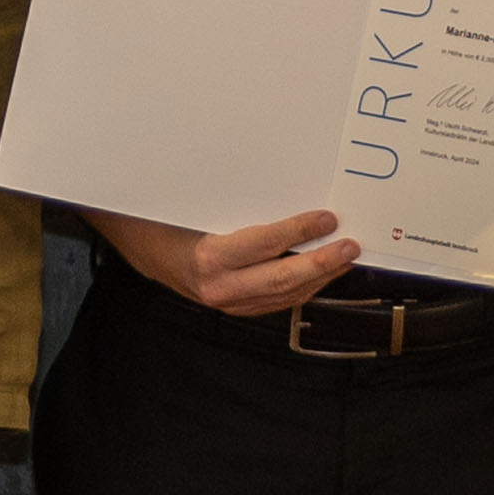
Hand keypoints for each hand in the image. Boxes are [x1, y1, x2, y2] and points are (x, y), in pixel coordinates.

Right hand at [100, 207, 354, 316]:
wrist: (143, 252)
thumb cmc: (166, 220)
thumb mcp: (193, 206)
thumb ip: (233, 202)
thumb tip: (283, 186)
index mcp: (208, 258)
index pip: (262, 246)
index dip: (298, 232)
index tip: (326, 218)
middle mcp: (220, 287)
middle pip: (281, 279)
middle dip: (321, 264)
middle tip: (350, 246)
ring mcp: (228, 303)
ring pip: (284, 295)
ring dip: (319, 278)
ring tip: (345, 258)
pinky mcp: (236, 308)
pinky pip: (277, 302)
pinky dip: (303, 288)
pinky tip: (321, 274)